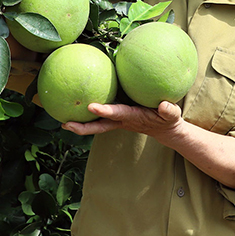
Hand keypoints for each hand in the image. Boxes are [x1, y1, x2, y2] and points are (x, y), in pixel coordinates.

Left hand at [63, 100, 234, 188]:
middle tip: (65, 124)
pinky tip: (75, 105)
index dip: (104, 110)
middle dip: (82, 126)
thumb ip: (168, 110)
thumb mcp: (173, 114)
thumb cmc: (169, 119)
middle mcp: (121, 120)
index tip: (91, 106)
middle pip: (99, 125)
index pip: (116, 113)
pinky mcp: (117, 117)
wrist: (166, 130)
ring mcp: (118, 120)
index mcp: (133, 117)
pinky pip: (100, 117)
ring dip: (80, 123)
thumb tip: (164, 105)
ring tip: (61, 119)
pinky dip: (88, 115)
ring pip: (96, 123)